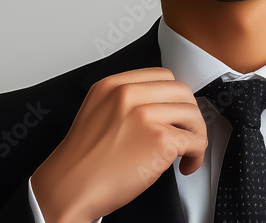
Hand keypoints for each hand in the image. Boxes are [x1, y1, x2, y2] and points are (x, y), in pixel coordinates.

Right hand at [31, 67, 207, 222]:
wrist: (69, 189)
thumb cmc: (81, 162)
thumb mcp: (96, 114)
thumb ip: (124, 103)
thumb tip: (159, 107)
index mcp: (112, 86)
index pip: (161, 75)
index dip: (174, 97)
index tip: (176, 111)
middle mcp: (128, 96)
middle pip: (181, 91)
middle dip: (189, 114)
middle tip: (186, 131)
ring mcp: (145, 116)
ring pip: (192, 114)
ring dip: (196, 134)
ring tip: (187, 150)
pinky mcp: (159, 140)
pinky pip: (195, 141)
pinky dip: (196, 156)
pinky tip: (185, 165)